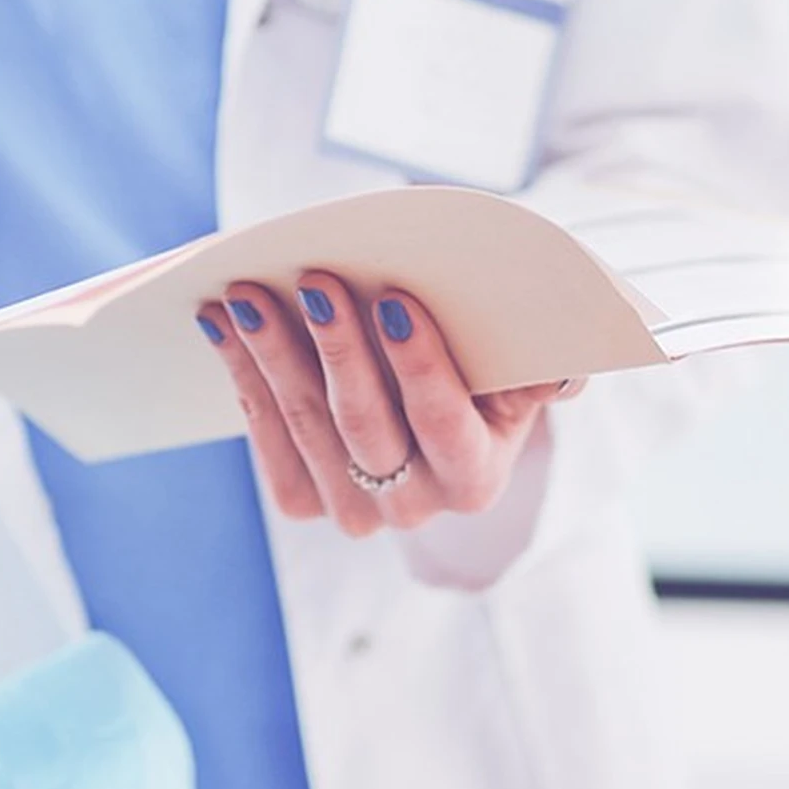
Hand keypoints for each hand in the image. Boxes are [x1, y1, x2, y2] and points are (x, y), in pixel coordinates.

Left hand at [198, 275, 572, 538]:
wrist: (434, 395)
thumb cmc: (484, 360)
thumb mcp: (522, 360)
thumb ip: (545, 364)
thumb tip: (565, 373)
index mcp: (477, 478)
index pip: (445, 422)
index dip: (420, 363)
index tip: (394, 300)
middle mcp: (416, 507)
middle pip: (366, 424)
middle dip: (336, 345)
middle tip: (311, 278)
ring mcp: (355, 510)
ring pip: (307, 426)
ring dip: (272, 353)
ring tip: (247, 292)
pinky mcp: (305, 498)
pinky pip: (267, 439)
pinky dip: (243, 375)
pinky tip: (222, 325)